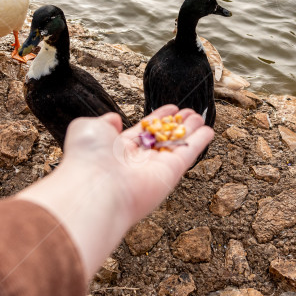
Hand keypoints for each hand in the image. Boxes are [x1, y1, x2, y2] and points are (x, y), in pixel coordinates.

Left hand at [17, 105, 213, 283]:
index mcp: (120, 149)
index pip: (143, 130)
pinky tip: (208, 131)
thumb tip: (113, 119)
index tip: (170, 108)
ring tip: (201, 117)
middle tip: (190, 112)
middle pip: (163, 138)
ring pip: (177, 145)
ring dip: (190, 131)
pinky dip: (199, 143)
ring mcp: (155, 168)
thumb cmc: (87, 159)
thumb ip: (103, 122)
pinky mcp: (170, 174)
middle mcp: (139, 160)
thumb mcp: (88, 128)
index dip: (158, 118)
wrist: (95, 187)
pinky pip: (188, 154)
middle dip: (177, 124)